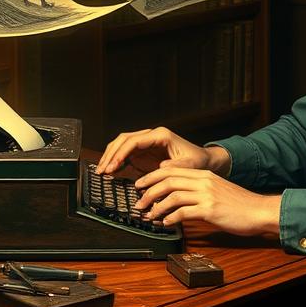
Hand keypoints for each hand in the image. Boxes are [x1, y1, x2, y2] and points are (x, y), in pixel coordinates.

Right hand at [96, 127, 225, 177]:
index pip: (134, 141)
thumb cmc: (197, 161)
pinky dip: (117, 161)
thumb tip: (158, 168)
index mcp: (160, 135)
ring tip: (102, 171)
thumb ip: (175, 166)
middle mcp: (151, 136)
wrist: (203, 160)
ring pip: (122, 144)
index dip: (121, 153)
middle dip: (111, 154)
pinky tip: (110, 171)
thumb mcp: (188, 165)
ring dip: (111, 156)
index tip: (113, 166)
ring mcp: (146, 143)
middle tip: (102, 170)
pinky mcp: (144, 152)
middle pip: (124, 140)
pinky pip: (126, 153)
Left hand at [134, 165, 280, 237]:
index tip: (140, 186)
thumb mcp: (217, 190)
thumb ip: (198, 190)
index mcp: (204, 174)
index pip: (171, 171)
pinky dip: (170, 218)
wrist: (259, 210)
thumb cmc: (239, 204)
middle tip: (139, 202)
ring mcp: (206, 194)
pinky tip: (166, 223)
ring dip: (157, 207)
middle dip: (149, 192)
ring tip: (149, 216)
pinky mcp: (210, 209)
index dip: (151, 177)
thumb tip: (176, 198)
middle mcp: (203, 181)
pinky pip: (183, 212)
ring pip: (173, 196)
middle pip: (168, 181)